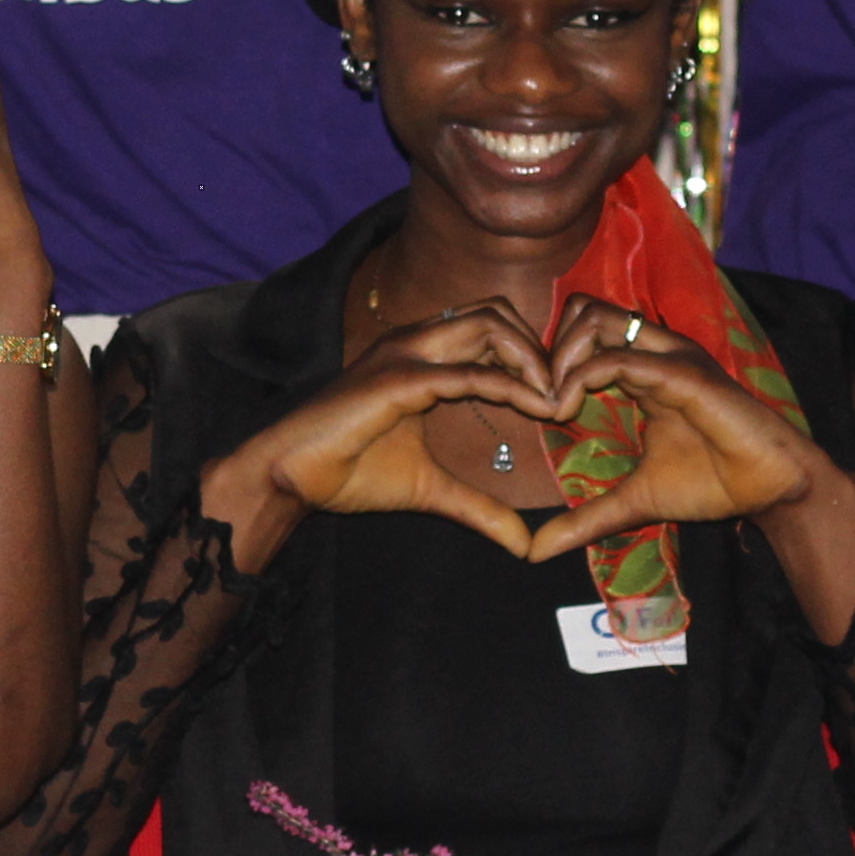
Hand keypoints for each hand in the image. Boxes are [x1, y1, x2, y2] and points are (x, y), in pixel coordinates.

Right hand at [209, 304, 577, 563]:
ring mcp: (405, 354)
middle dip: (540, 348)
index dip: (532, 356)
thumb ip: (479, 508)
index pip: (491, 328)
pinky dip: (508, 386)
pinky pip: (466, 372)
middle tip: (566, 393)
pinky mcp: (398, 379)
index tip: (561, 398)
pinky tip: (536, 408)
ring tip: (557, 399)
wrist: (288, 476)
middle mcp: (416, 343)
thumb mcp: (429, 490)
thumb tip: (522, 542)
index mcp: (421, 356)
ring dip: (532, 358)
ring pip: (488, 324)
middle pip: (497, 313)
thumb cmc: (348, 472)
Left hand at [527, 311, 832, 563]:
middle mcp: (653, 351)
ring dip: (556, 357)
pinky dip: (580, 378)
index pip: (580, 333)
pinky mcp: (682, 373)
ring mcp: (668, 356)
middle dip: (545, 348)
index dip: (546, 363)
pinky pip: (619, 358)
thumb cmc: (713, 483)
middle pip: (580, 309)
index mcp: (643, 369)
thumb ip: (586, 518)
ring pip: (592, 319)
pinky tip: (564, 410)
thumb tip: (536, 551)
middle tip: (534, 398)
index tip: (531, 408)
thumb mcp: (635, 501)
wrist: (771, 488)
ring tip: (549, 403)